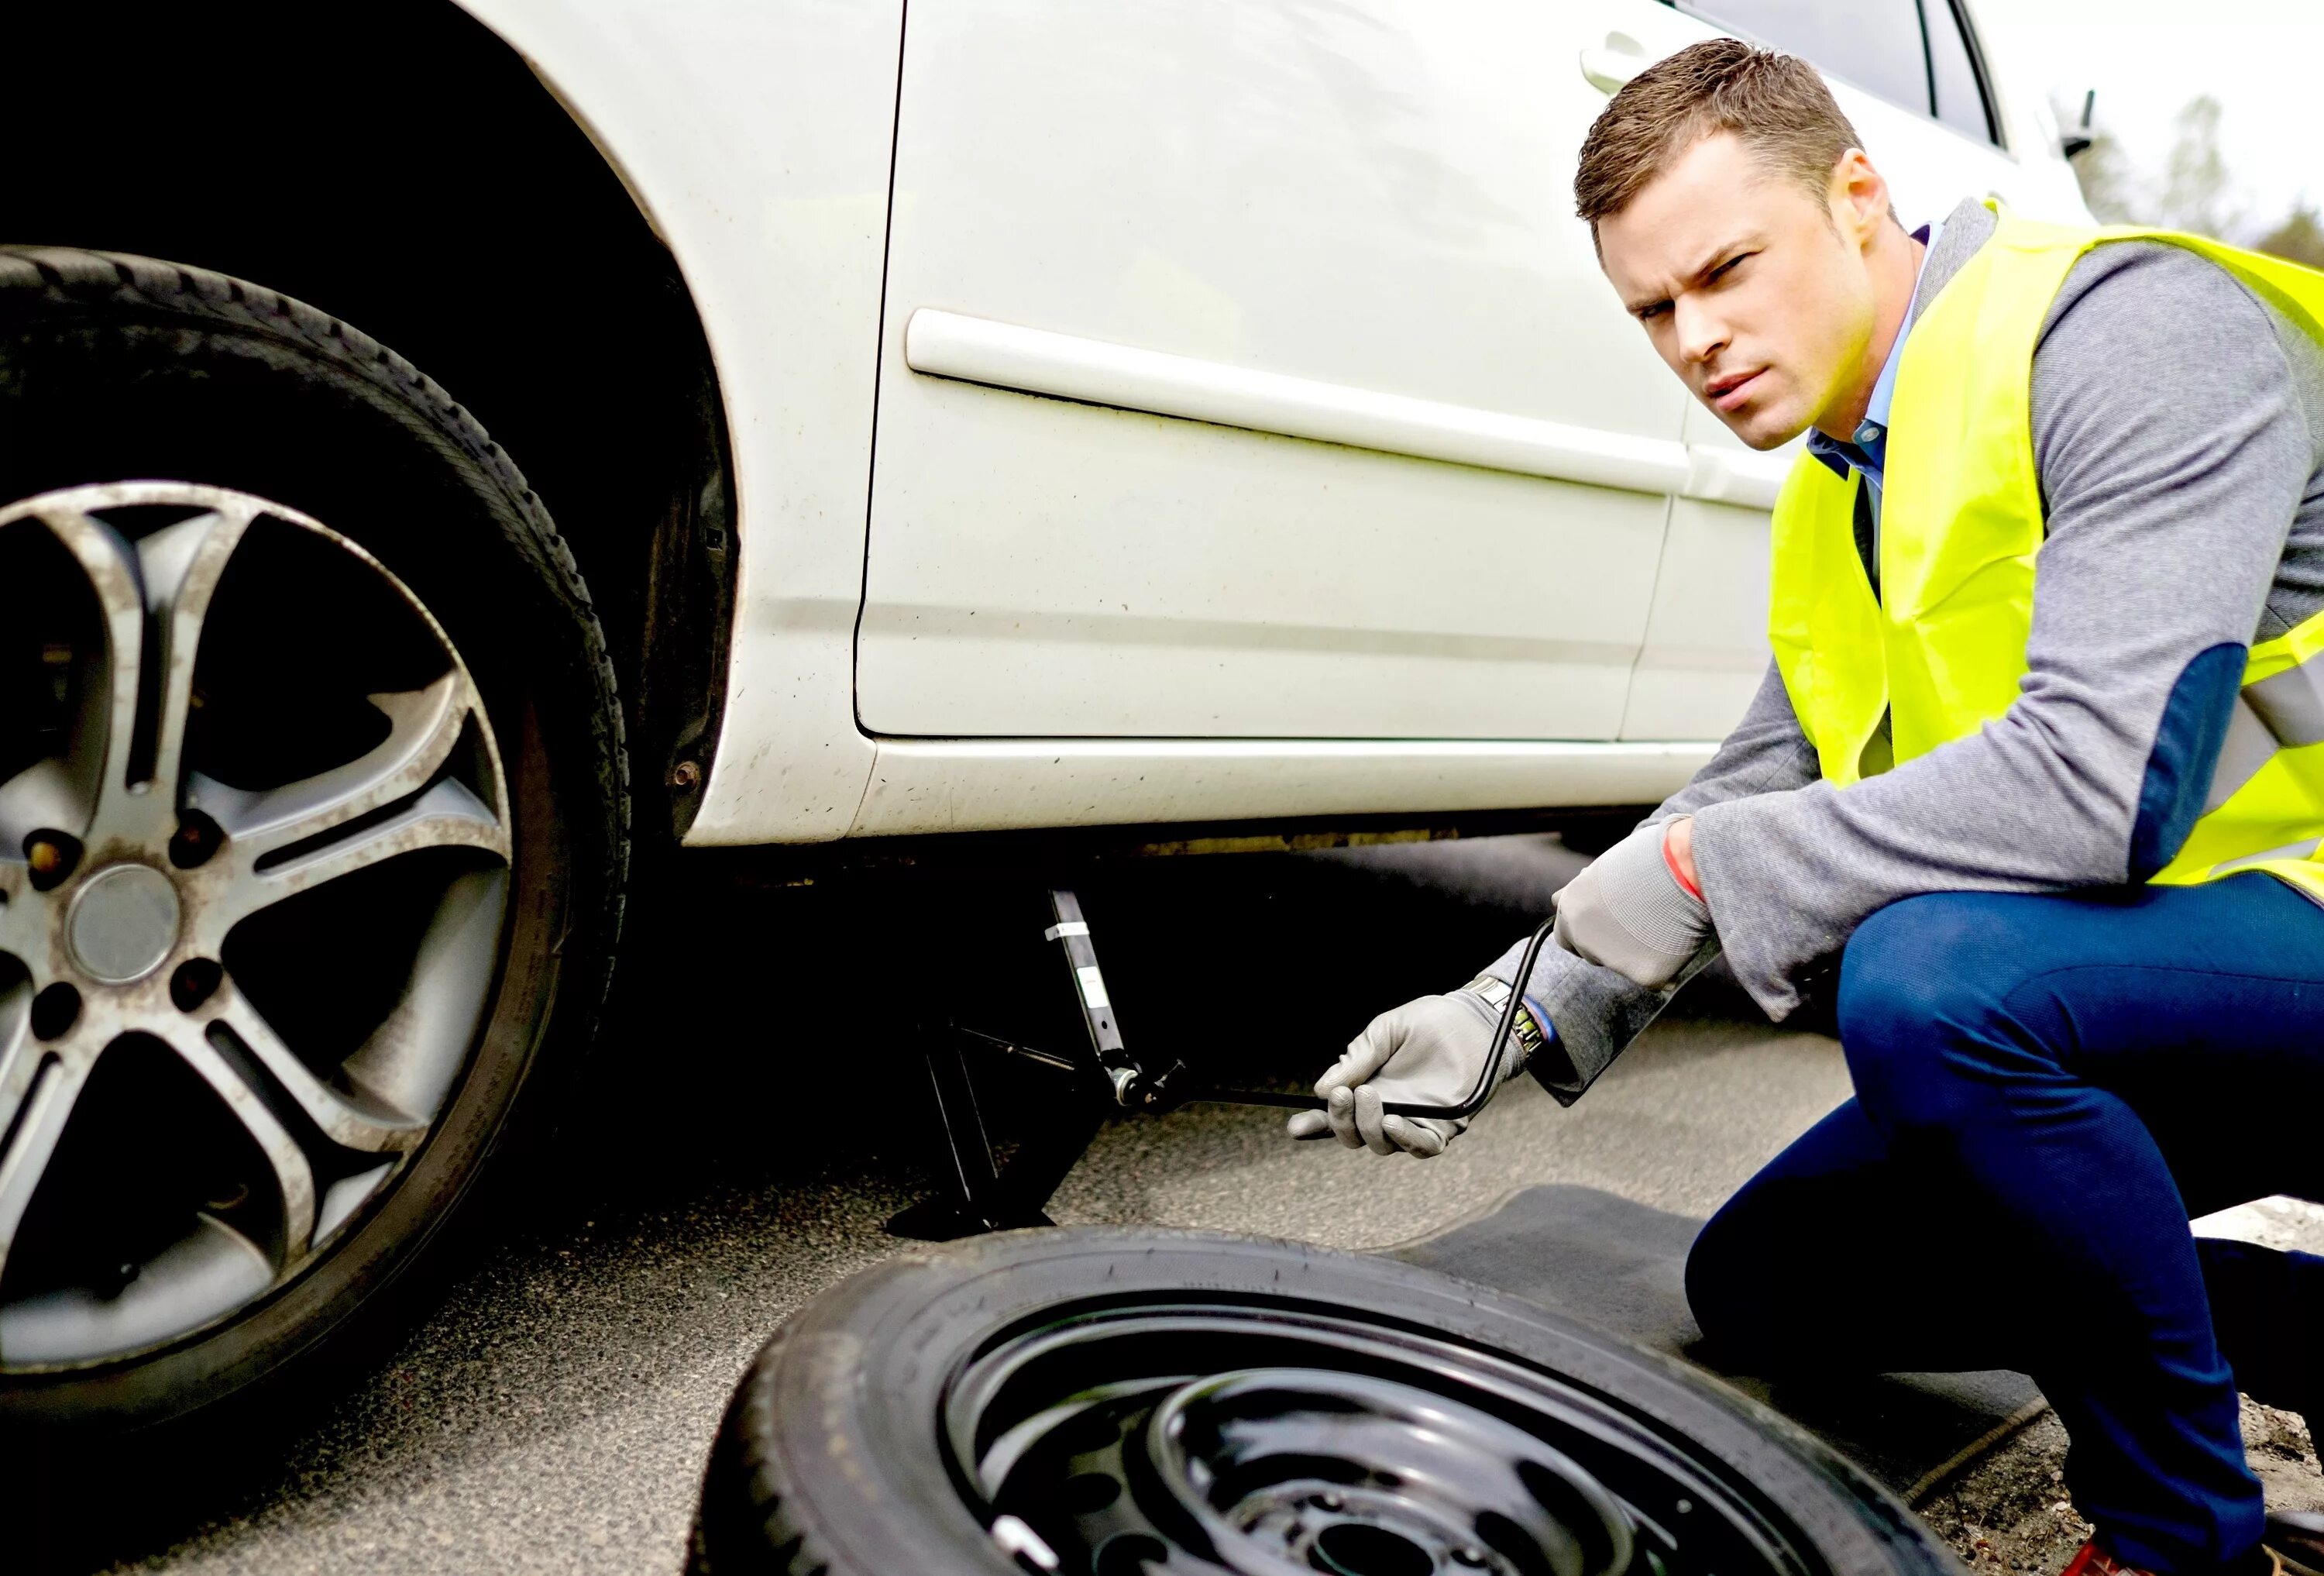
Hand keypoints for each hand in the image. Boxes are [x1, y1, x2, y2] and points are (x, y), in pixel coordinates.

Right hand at [1285, 990, 1512, 1156]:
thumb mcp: (1384, 1032)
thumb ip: (1356, 1060)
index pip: (1336, 1116)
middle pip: (1354, 1136)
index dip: (1314, 1125)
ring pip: (1383, 1145)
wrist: (1470, 1019)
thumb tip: (1322, 1090)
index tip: (1295, 1127)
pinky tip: (1395, 1121)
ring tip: (1370, 1096)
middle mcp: (1386, 1112)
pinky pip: (1422, 1146)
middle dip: (1341, 1121)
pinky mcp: (1444, 1127)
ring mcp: (1414, 1122)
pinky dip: (1406, 1140)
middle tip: (1345, 1095)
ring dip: (1369, 1126)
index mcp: (1366, 1089)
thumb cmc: (1426, 1023)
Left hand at [1551, 819, 1710, 987]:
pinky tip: (1676, 939)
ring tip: (1661, 922)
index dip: (1588, 933)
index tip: (1607, 926)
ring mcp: (1610, 959)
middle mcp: (1582, 937)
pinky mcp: (1641, 975)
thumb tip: (1556, 901)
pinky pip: (1654, 978)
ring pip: (1622, 966)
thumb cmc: (1650, 857)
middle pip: (1589, 956)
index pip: (1565, 937)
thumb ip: (1580, 892)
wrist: (1685, 865)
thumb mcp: (1603, 868)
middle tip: (1638, 926)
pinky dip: (1664, 966)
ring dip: (1636, 954)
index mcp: (1570, 908)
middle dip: (1608, 947)